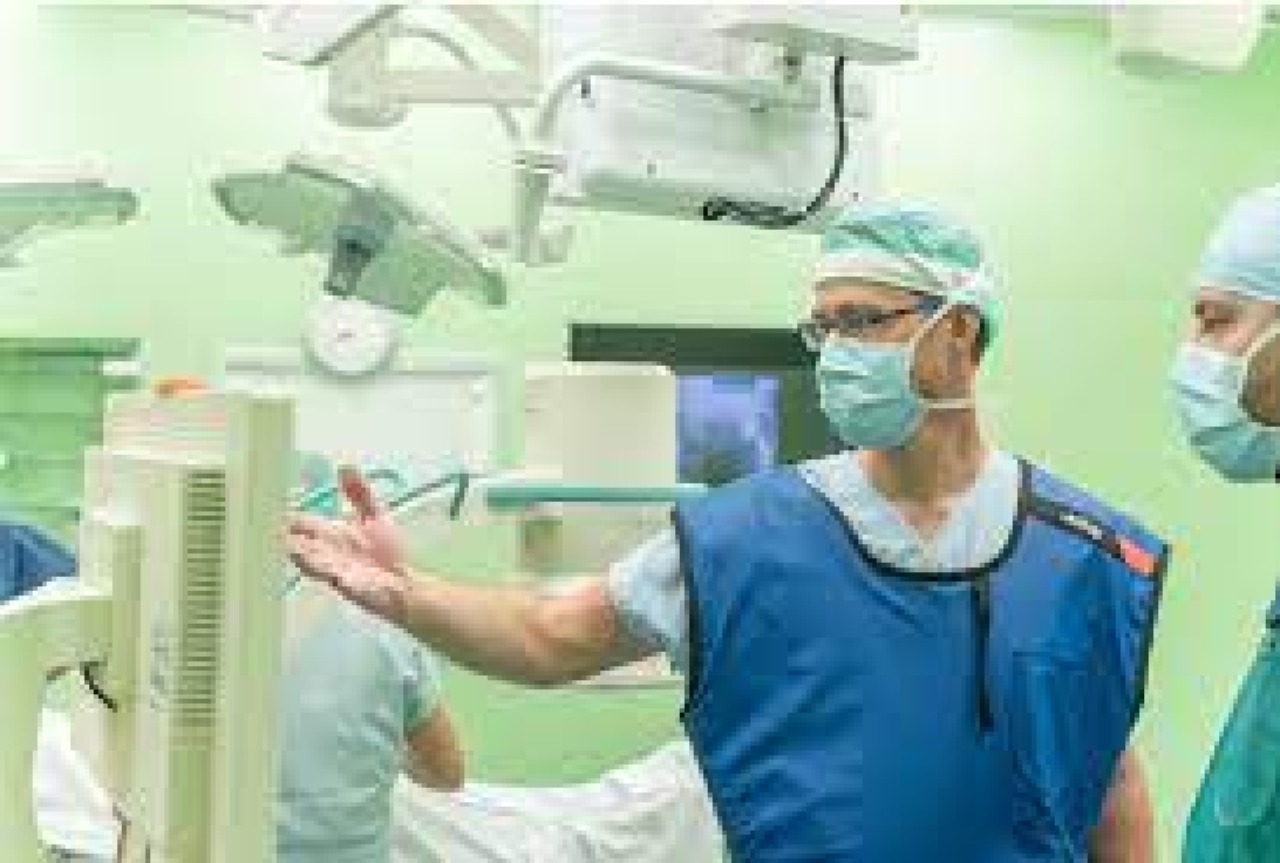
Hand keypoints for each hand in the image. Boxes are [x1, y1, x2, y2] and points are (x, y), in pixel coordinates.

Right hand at [287, 466, 411, 624]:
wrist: (406, 583)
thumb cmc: (388, 552)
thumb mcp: (375, 515)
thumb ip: (360, 493)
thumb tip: (345, 466)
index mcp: (332, 533)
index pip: (304, 523)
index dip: (292, 516)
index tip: (277, 506)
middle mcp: (328, 551)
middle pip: (302, 541)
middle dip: (291, 534)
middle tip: (279, 525)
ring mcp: (335, 569)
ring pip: (311, 560)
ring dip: (301, 553)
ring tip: (289, 543)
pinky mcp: (346, 585)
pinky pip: (332, 577)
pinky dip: (324, 570)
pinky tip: (318, 564)